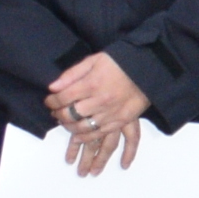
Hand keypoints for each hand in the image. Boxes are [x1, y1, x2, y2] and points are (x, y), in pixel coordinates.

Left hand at [42, 53, 146, 171]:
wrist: (149, 69)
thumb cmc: (120, 62)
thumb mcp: (94, 60)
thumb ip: (72, 73)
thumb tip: (53, 87)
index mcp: (92, 83)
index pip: (63, 97)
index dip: (52, 101)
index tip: (49, 101)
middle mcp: (100, 101)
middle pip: (70, 114)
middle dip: (58, 114)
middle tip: (55, 112)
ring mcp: (111, 113)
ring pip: (82, 128)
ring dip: (69, 127)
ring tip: (65, 123)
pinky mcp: (121, 121)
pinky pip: (99, 134)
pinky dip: (86, 137)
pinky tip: (78, 136)